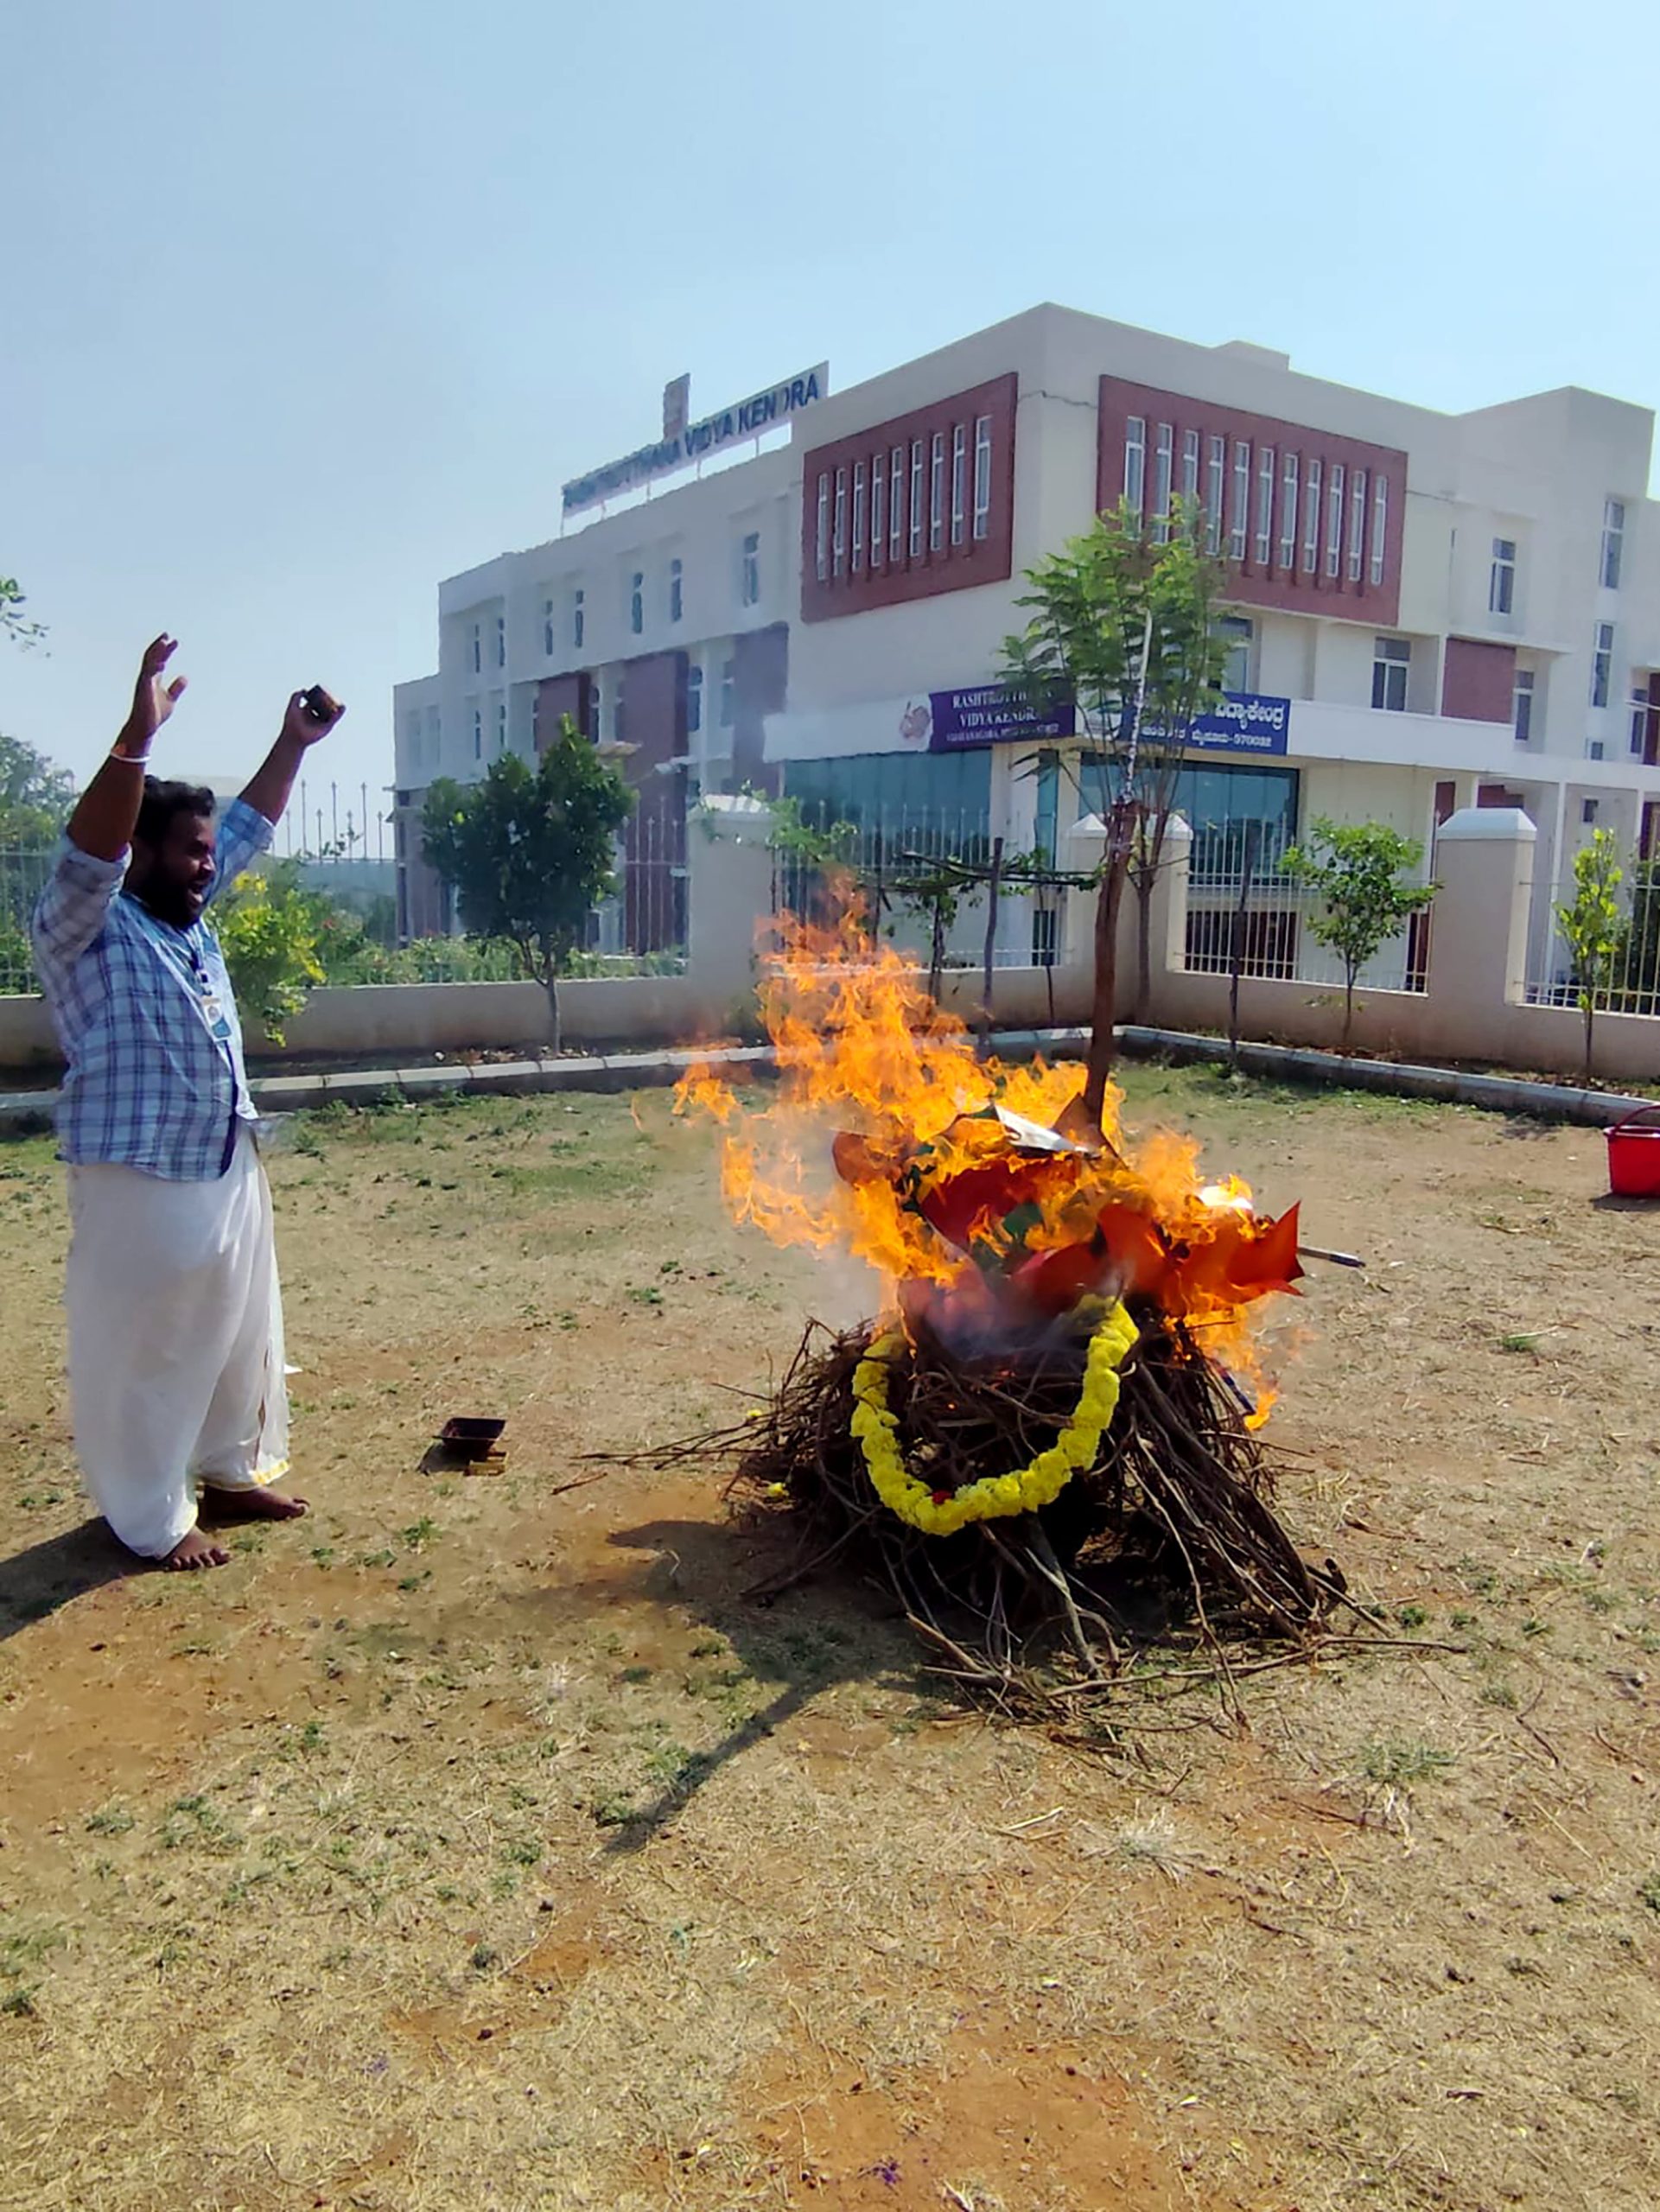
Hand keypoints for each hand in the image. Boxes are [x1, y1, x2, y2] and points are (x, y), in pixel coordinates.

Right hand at [118, 635, 186, 755]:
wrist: (146, 728)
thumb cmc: (155, 714)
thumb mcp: (170, 699)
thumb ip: (176, 688)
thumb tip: (185, 677)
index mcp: (153, 679)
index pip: (159, 660)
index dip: (165, 650)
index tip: (174, 641)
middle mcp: (147, 678)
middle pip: (152, 657)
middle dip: (159, 646)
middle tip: (167, 635)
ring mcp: (144, 683)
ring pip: (148, 663)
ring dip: (156, 652)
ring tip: (164, 642)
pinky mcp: (143, 690)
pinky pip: (147, 675)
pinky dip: (154, 668)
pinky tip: (162, 662)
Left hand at [281, 686, 345, 748]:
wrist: (294, 736)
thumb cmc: (291, 723)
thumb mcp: (292, 706)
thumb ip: (296, 696)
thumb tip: (304, 689)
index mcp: (306, 711)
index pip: (315, 702)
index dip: (318, 696)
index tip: (322, 690)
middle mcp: (314, 717)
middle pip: (324, 707)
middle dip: (329, 702)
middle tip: (331, 696)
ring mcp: (321, 723)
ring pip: (330, 714)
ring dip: (336, 708)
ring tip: (340, 702)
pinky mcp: (326, 728)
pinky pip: (334, 720)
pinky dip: (338, 714)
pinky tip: (341, 708)